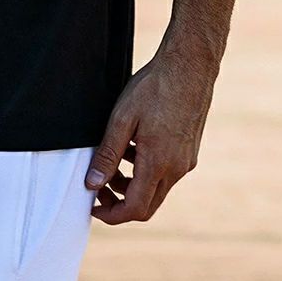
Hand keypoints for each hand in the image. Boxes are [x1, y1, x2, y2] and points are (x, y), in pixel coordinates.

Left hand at [84, 45, 216, 223]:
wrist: (189, 66)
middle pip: (147, 205)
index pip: (134, 209)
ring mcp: (186, 160)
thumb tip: (92, 184)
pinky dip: (146, 170)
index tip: (93, 206)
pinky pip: (166, 173)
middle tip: (98, 187)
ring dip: (132, 184)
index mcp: (158, 163)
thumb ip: (107, 155)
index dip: (111, 214)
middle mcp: (177, 168)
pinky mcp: (189, 150)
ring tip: (113, 161)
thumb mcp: (122, 119)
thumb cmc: (155, 87)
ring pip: (157, 189)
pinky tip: (133, 146)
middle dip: (120, 202)